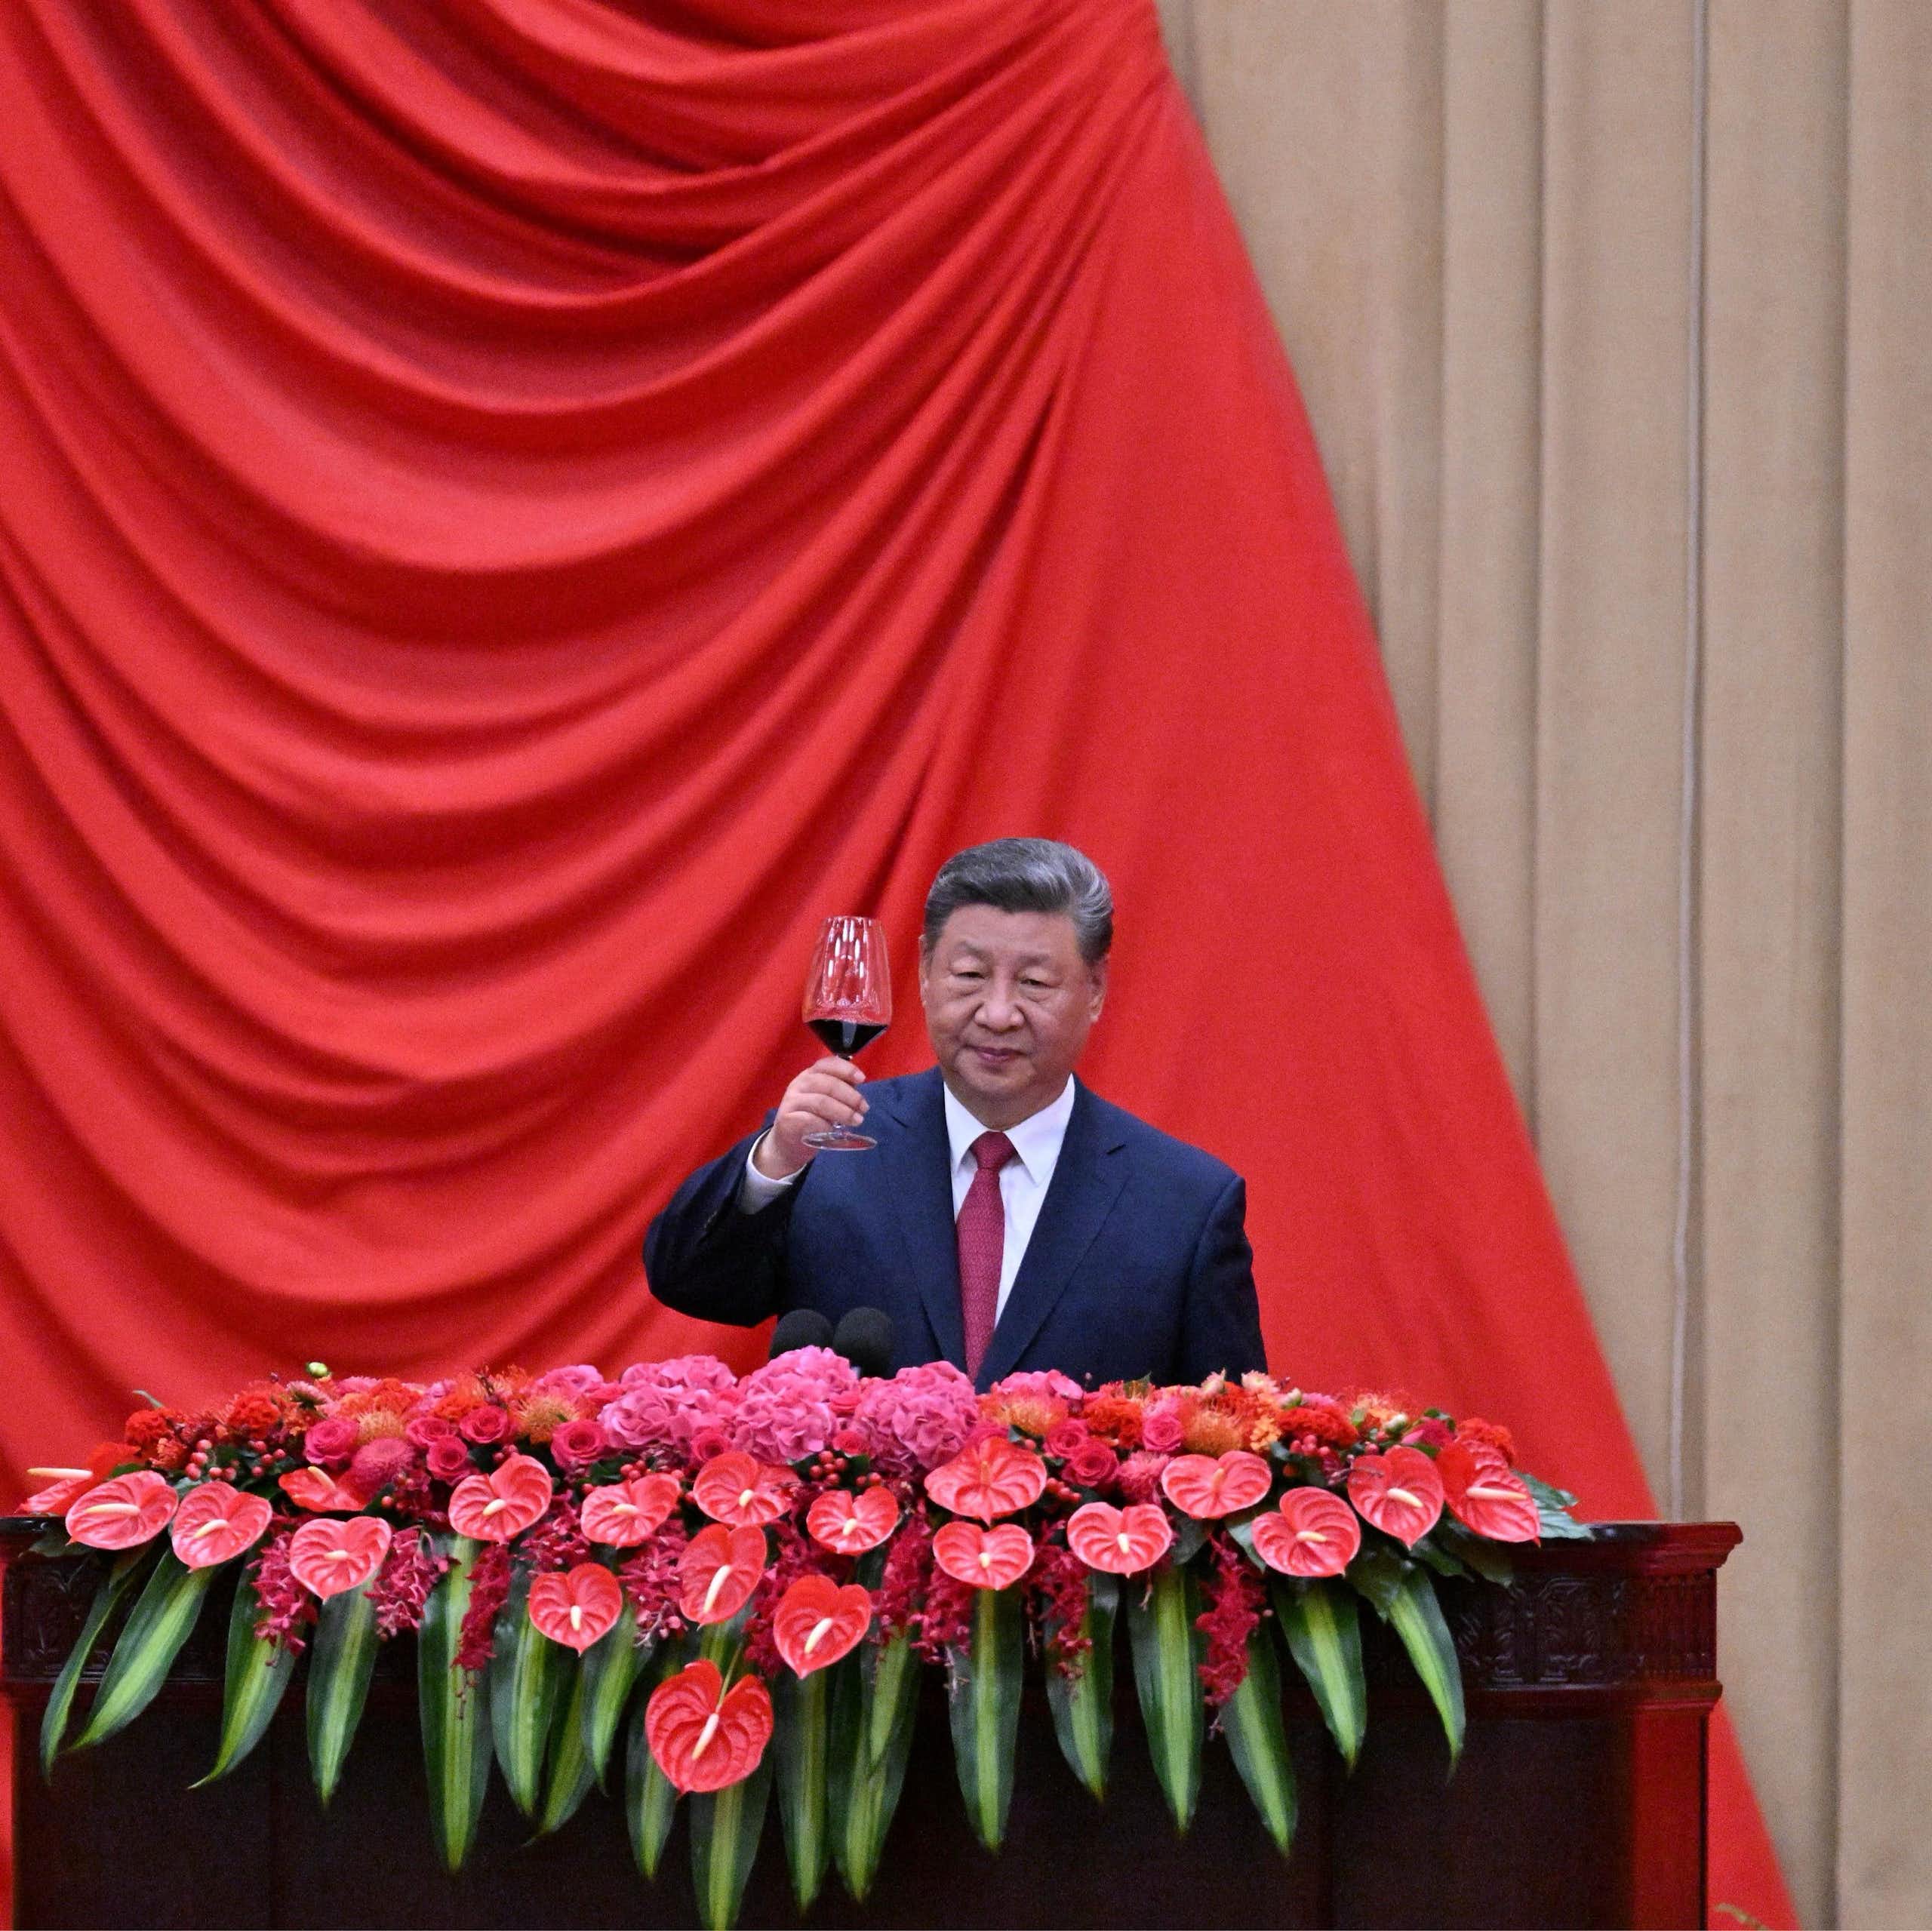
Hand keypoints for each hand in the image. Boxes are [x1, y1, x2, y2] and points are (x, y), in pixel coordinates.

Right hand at [753, 1056, 866, 1177]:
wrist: (788, 1143)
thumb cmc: (811, 1120)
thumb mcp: (826, 1102)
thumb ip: (840, 1092)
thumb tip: (858, 1087)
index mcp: (809, 1075)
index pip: (827, 1064)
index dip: (846, 1069)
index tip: (861, 1079)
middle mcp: (798, 1084)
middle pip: (827, 1084)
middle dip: (850, 1096)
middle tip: (864, 1108)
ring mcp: (791, 1101)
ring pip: (821, 1102)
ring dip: (843, 1111)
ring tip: (856, 1120)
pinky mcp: (787, 1119)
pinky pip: (810, 1120)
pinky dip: (826, 1125)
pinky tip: (833, 1131)